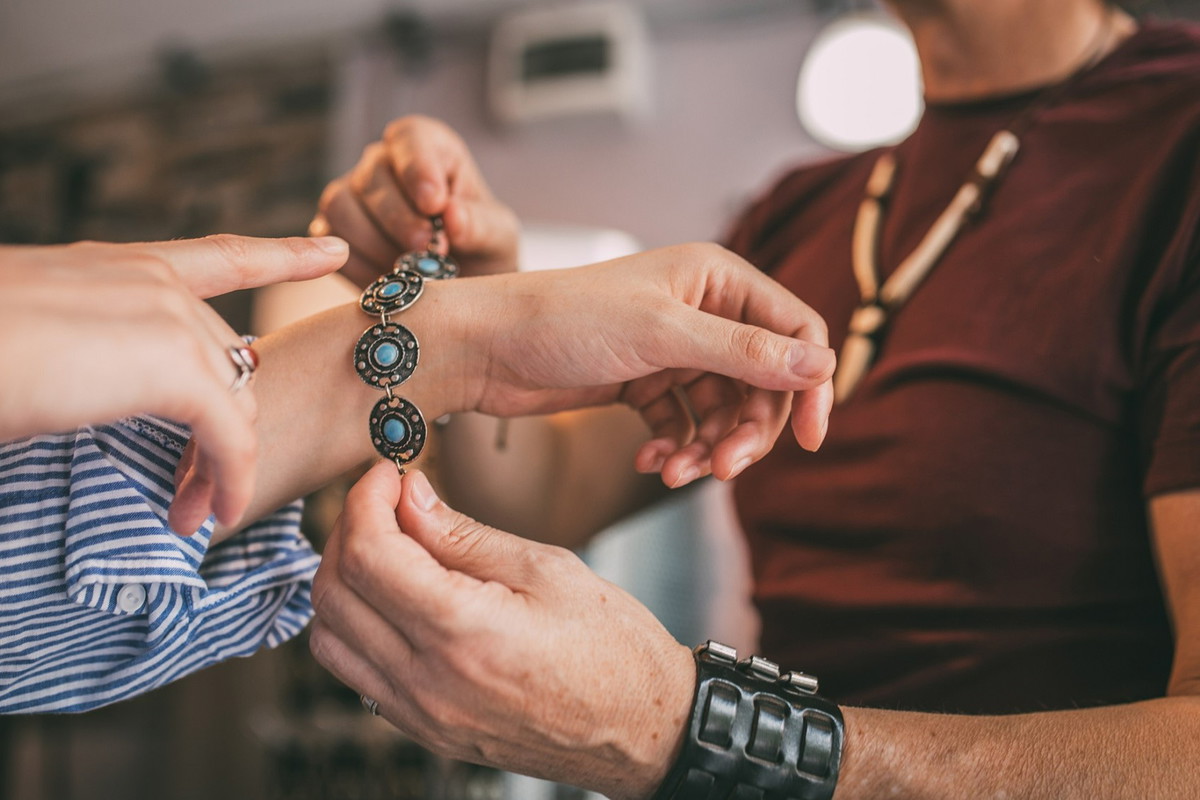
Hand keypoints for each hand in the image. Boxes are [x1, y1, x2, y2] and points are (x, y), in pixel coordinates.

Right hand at [0, 235, 347, 531]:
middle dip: (225, 429)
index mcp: (119, 267)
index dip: (283, 253)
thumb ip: (97, 354)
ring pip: (232, 402)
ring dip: (223, 465)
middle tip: (199, 494)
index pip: (221, 255)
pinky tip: (214, 513)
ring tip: (196, 514)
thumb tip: (106, 386)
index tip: (335, 252)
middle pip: (227, 362)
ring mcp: (166, 317)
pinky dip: (230, 478)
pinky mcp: (173, 364)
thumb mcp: (41, 344)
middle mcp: (150, 282)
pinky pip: (230, 432)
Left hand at [310, 464, 695, 799]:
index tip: (387, 474)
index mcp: (464, 634)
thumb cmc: (614, 649)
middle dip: (347, 532)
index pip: (369, 556)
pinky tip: (397, 596)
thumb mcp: (547, 570)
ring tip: (387, 545)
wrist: (645, 731)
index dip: (365, 501)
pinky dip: (358, 624)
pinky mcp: (427, 731)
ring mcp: (423, 716)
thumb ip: (464, 534)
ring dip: (343, 581)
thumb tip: (408, 497)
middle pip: (334, 595)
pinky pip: (357, 674)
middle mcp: (429, 684)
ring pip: (330, 639)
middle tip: (385, 501)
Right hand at [312, 115, 519, 284]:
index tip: (433, 203)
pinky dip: (359, 266)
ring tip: (411, 268)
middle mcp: (383, 164)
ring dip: (375, 243)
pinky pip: (331, 243)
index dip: (417, 167)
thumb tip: (452, 215)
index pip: (411, 137)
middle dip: (398, 216)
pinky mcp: (333, 232)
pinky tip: (390, 280)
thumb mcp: (497, 237)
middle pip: (371, 174)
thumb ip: (480, 225)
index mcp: (429, 148)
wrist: (458, 286)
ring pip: (341, 206)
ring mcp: (352, 196)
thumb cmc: (478, 247)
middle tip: (425, 247)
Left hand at [436, 242, 833, 485]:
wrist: (483, 349)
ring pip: (724, 410)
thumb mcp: (663, 335)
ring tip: (676, 472)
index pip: (795, 332)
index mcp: (716, 278)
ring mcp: (673, 349)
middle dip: (750, 430)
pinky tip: (649, 462)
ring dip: (709, 447)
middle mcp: (702, 310)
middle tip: (725, 468)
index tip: (815, 438)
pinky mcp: (644, 382)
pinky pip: (684, 424)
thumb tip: (822, 366)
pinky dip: (675, 447)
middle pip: (763, 382)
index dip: (810, 385)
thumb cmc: (563, 322)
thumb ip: (744, 353)